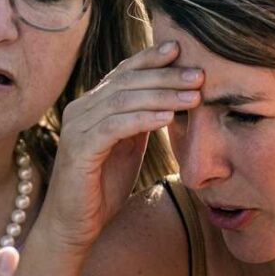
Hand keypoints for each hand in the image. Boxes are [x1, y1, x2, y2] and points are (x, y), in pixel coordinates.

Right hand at [46, 41, 202, 250]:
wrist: (75, 226)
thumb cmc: (103, 187)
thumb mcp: (128, 146)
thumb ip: (141, 120)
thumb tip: (170, 97)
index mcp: (92, 105)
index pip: (123, 72)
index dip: (151, 58)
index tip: (180, 49)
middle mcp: (80, 109)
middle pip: (126, 81)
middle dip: (165, 76)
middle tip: (199, 74)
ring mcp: (77, 128)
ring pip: (123, 100)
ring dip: (162, 96)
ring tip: (193, 95)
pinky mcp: (79, 149)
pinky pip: (115, 126)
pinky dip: (143, 118)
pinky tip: (167, 117)